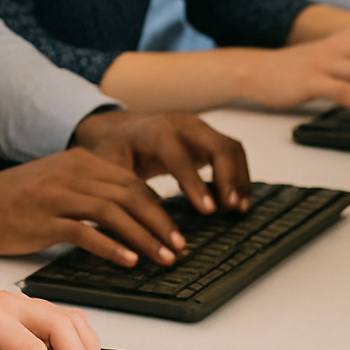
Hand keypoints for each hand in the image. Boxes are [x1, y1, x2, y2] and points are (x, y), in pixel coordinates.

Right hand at [0, 148, 186, 265]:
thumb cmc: (15, 200)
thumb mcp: (57, 182)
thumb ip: (90, 188)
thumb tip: (129, 211)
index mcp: (79, 161)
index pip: (131, 180)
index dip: (159, 206)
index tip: (175, 230)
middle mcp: (71, 173)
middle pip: (128, 194)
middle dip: (160, 222)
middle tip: (179, 247)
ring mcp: (56, 195)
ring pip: (113, 212)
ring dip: (144, 237)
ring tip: (163, 258)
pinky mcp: (42, 220)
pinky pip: (85, 232)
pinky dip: (112, 247)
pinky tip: (129, 261)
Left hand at [71, 110, 250, 214]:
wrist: (118, 130)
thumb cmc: (113, 150)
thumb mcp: (108, 167)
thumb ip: (124, 190)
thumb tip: (140, 224)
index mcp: (155, 132)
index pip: (180, 156)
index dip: (195, 183)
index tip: (208, 210)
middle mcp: (181, 125)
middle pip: (216, 145)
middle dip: (228, 177)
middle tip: (232, 209)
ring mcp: (197, 128)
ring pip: (230, 147)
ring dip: (239, 178)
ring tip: (240, 209)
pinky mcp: (206, 137)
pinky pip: (231, 152)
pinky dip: (239, 175)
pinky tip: (238, 199)